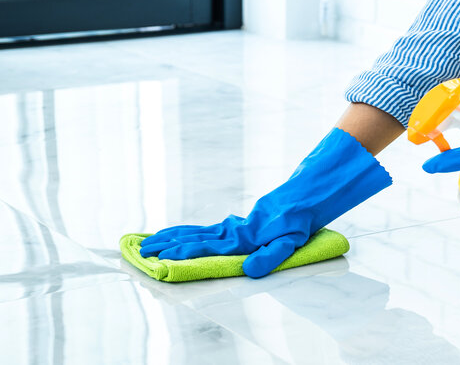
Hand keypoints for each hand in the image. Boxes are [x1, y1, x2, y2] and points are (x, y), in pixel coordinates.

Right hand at [140, 128, 391, 277]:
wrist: (307, 197)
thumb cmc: (300, 221)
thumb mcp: (292, 241)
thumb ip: (271, 256)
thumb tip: (249, 271)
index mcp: (244, 238)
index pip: (208, 248)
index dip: (184, 254)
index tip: (161, 258)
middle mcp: (235, 232)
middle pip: (196, 238)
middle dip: (168, 245)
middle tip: (142, 250)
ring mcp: (235, 227)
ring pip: (199, 232)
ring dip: (174, 237)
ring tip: (150, 241)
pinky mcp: (240, 225)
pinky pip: (209, 230)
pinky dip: (191, 233)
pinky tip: (181, 237)